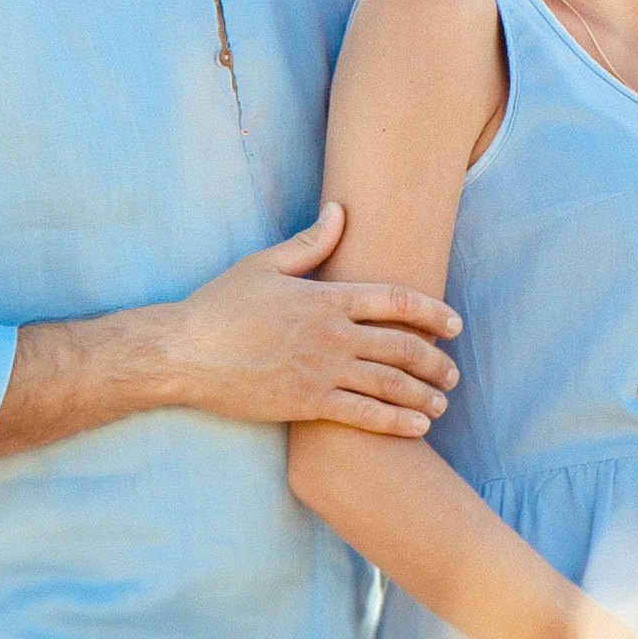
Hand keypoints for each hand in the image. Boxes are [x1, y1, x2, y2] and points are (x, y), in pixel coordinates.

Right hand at [173, 203, 462, 435]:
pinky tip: (417, 428)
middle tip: (453, 373)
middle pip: (403, 346)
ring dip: (423, 395)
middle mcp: (332, 334)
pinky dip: (396, 422)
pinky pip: (363, 415)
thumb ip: (311, 242)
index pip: (397, 300)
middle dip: (436, 361)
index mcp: (327, 297)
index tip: (454, 324)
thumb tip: (341, 210)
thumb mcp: (265, 264)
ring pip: (390, 384)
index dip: (434, 312)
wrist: (183, 353)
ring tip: (441, 403)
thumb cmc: (220, 306)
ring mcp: (322, 370)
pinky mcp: (307, 403)